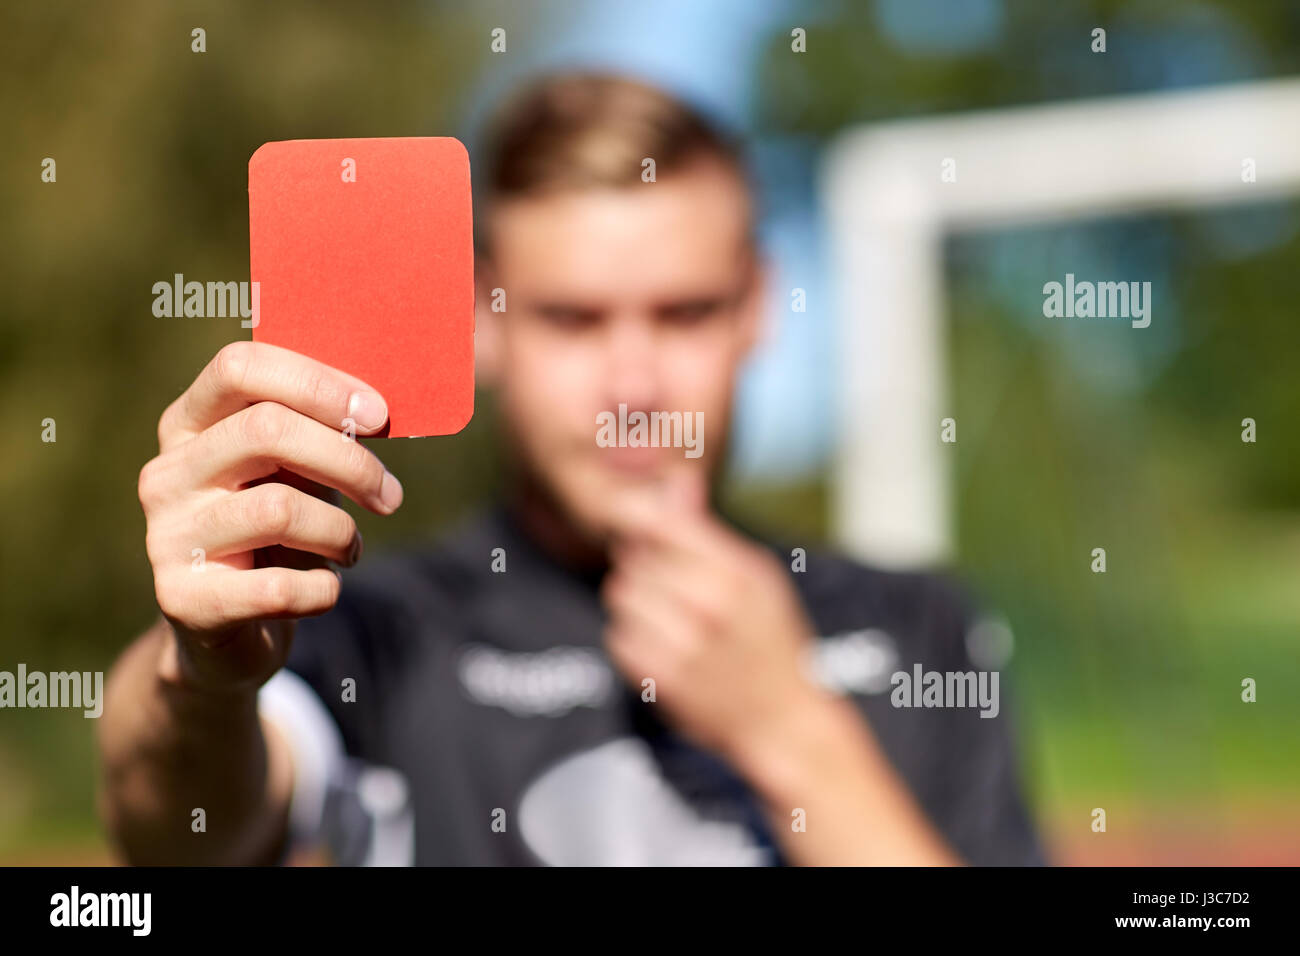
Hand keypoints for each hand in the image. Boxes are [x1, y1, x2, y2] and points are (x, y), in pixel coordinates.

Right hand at [138, 341, 402, 692]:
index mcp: (189, 423)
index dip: (317, 383)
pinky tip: (325, 588)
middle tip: (390, 496)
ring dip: (340, 533)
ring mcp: (166, 535)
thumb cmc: (274, 531)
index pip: (240, 367)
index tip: (378, 414)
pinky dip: (321, 589)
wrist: (225, 631)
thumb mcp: (293, 471)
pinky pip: (277, 587)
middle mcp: (167, 472)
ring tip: (351, 548)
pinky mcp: (183, 599)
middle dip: (349, 462)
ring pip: (278, 509)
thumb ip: (321, 432)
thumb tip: (379, 409)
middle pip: (265, 431)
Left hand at [600, 469, 822, 760]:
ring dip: (634, 603)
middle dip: (642, 568)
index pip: (661, 523)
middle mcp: (710, 604)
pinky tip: (662, 647)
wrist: (784, 721)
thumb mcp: (756, 577)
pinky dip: (631, 639)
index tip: (638, 529)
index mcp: (737, 570)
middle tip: (668, 587)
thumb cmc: (770, 639)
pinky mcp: (663, 680)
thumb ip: (707, 530)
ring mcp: (685, 644)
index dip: (640, 521)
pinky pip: (618, 637)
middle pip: (633, 559)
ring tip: (667, 618)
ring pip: (620, 596)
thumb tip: (675, 478)